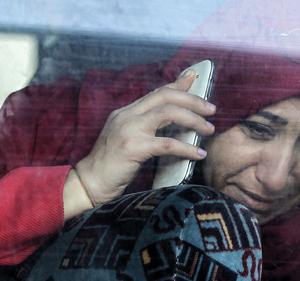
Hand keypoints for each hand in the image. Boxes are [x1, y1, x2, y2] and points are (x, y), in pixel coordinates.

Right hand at [67, 69, 215, 213]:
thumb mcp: (127, 141)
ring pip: (168, 113)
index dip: (177, 84)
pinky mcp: (133, 147)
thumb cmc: (109, 168)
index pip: (156, 93)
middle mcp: (127, 115)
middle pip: (165, 97)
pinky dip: (186, 148)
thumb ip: (145, 131)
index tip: (194, 76)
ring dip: (193, 119)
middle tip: (211, 110)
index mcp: (125, 113)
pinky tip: (198, 155)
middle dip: (193, 100)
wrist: (88, 184)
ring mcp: (129, 129)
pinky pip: (167, 144)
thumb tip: (174, 128)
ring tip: (208, 129)